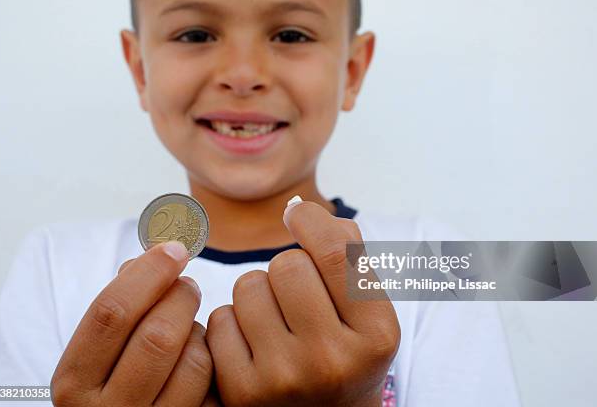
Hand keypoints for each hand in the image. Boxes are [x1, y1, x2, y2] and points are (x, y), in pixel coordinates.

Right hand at [51, 241, 213, 406]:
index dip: (147, 273)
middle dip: (180, 297)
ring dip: (198, 330)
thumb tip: (156, 255)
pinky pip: (213, 382)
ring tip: (188, 325)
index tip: (173, 249)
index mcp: (74, 381)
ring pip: (193, 359)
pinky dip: (212, 357)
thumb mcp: (99, 351)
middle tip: (187, 284)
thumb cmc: (112, 383)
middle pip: (158, 335)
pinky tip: (198, 352)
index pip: (111, 313)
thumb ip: (120, 306)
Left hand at [206, 201, 399, 405]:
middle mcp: (332, 361)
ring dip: (258, 293)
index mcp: (376, 335)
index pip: (335, 253)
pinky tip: (254, 345)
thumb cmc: (346, 351)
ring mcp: (284, 379)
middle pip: (286, 265)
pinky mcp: (242, 392)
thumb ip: (348, 252)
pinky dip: (233, 322)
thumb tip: (298, 208)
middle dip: (289, 268)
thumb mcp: (368, 310)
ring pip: (248, 286)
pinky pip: (220, 318)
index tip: (297, 214)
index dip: (310, 220)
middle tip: (298, 295)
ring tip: (278, 321)